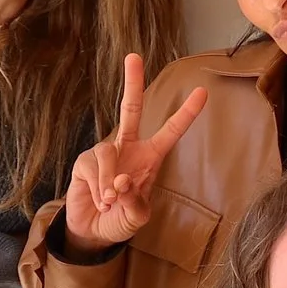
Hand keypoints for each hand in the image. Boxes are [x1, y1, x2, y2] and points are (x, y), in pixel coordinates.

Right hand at [61, 53, 208, 252]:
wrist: (94, 231)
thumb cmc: (121, 220)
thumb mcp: (137, 217)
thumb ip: (135, 203)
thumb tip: (121, 182)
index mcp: (149, 158)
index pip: (170, 132)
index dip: (186, 114)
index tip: (202, 92)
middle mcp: (127, 149)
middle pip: (130, 108)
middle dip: (132, 82)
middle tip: (133, 56)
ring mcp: (105, 153)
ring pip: (107, 152)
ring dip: (110, 181)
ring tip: (111, 201)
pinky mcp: (84, 162)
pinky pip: (92, 167)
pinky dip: (98, 188)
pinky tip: (100, 201)